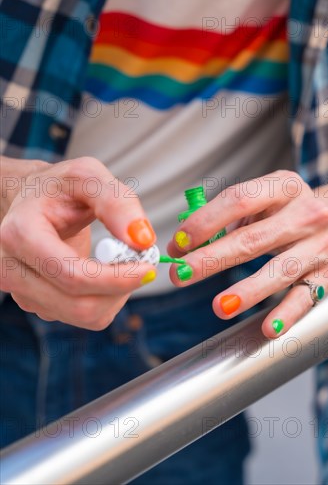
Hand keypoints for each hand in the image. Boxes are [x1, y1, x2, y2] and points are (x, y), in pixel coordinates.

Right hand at [0, 157, 156, 328]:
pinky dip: (106, 300)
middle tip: (142, 264)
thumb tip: (143, 240)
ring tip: (120, 262)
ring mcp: (22, 292)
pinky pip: (83, 317)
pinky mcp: (37, 304)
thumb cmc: (58, 187)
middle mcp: (12, 269)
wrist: (31, 198)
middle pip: (80, 306)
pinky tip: (103, 272)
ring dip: (116, 295)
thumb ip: (117, 202)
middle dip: (121, 289)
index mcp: (20, 234)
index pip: (73, 275)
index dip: (116, 278)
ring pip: (85, 316)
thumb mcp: (88, 176)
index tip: (148, 266)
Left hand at [168, 170, 327, 337]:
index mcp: (284, 186)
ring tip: (219, 307)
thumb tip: (182, 245)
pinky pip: (305, 298)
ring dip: (247, 291)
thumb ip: (226, 218)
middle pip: (252, 239)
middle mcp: (306, 213)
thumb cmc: (288, 212)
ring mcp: (319, 246)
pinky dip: (286, 314)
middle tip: (181, 275)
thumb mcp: (264, 200)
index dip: (204, 222)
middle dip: (211, 259)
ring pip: (279, 271)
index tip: (178, 243)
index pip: (239, 200)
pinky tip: (267, 328)